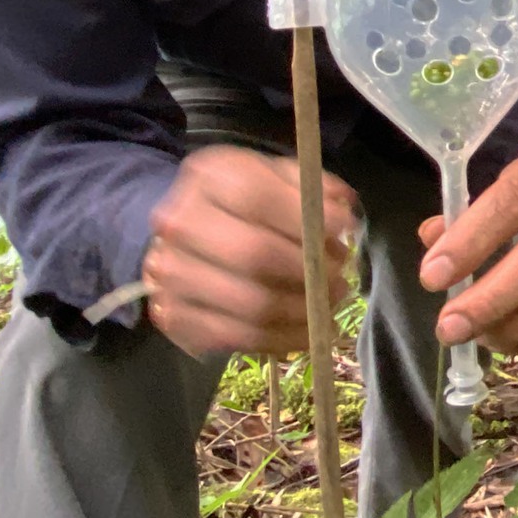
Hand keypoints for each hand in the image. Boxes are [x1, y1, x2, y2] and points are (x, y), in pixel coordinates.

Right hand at [143, 146, 358, 358]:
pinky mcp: (174, 315)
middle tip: (339, 280)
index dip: (306, 217)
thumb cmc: (244, 204)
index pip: (256, 198)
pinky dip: (282, 339)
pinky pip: (238, 337)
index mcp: (209, 177)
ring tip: (327, 306)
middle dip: (309, 272)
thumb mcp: (276, 178)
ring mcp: (172, 273)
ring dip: (302, 311)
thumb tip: (340, 212)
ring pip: (249, 304)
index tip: (345, 229)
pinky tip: (308, 332)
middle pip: (253, 254)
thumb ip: (311, 189)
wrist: (188, 233)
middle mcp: (181, 223)